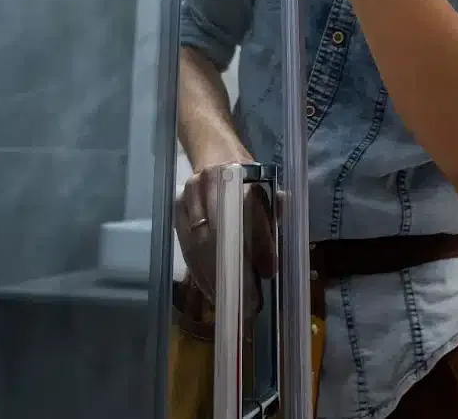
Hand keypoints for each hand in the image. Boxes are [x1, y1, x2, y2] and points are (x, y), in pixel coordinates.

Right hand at [174, 163, 276, 313]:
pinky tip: (211, 290)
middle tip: (249, 302)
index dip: (261, 245)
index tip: (269, 272)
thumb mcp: (270, 190)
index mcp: (243, 176)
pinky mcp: (176, 208)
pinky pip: (186, 246)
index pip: (251, 213)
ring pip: (200, 244)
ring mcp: (191, 195)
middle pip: (221, 233)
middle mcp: (214, 183)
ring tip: (229, 303)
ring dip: (215, 278)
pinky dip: (199, 272)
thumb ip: (277, 216)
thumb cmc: (249, 178)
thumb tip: (281, 257)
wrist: (215, 153)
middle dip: (234, 272)